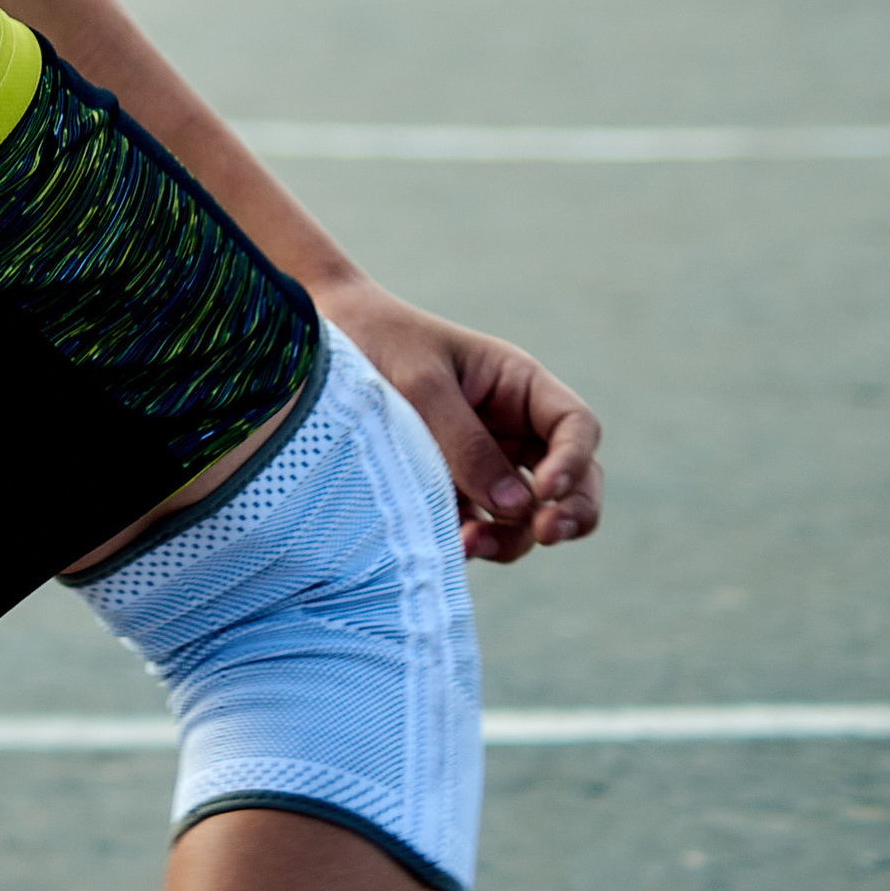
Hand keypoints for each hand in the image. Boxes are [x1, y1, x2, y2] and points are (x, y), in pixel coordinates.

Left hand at [323, 278, 601, 564]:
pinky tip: (451, 547)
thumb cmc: (376, 344)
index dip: (573, 461)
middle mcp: (512, 428)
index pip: (575, 426)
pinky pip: (483, 528)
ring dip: (514, 537)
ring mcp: (485, 465)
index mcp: (517, 386)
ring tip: (472, 544)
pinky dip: (477, 544)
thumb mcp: (420, 382)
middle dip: (571, 512)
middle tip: (546, 534)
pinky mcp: (453, 493)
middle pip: (574, 479)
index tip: (546, 490)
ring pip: (529, 516)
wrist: (314, 353)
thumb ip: (464, 440)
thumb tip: (515, 505)